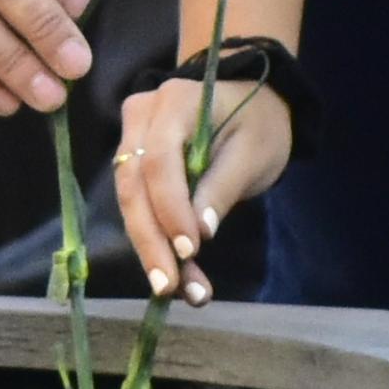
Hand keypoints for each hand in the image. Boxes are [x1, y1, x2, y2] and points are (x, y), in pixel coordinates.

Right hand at [115, 77, 293, 298]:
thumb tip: (200, 233)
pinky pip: (137, 202)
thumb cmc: (259, 123)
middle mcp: (142, 115)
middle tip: (168, 286)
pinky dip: (154, 239)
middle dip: (151, 240)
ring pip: (129, 199)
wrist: (250, 99)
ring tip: (174, 289)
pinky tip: (174, 274)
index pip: (159, 161)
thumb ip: (222, 188)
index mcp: (175, 102)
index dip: (169, 209)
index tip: (190, 251)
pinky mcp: (133, 159)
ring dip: (150, 247)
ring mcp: (131, 136)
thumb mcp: (254, 153)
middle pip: (134, 185)